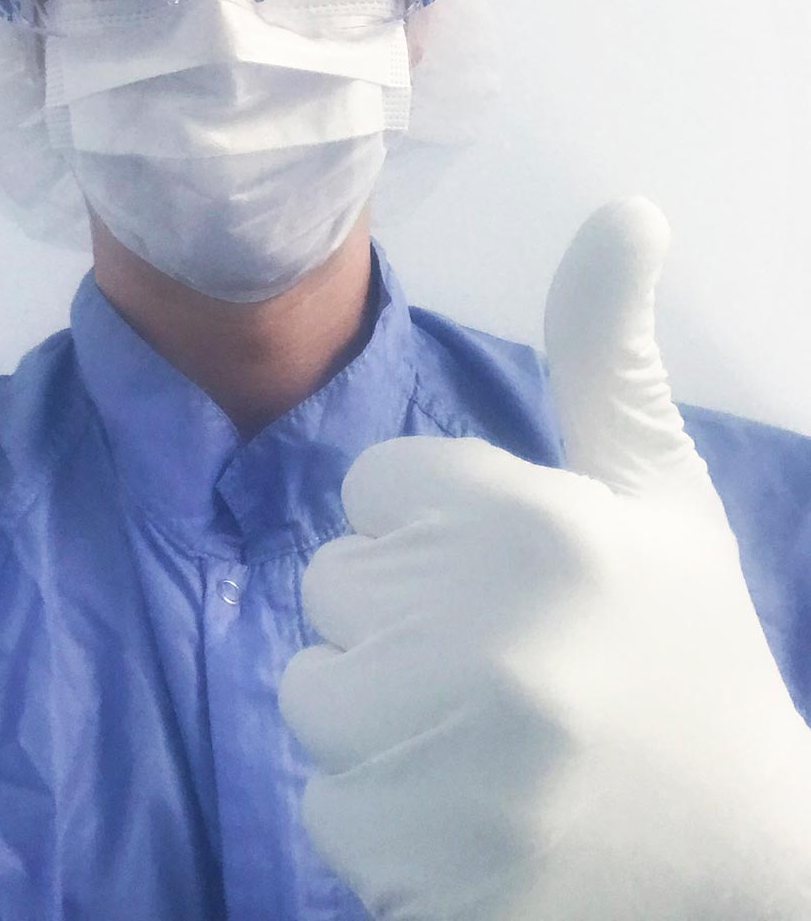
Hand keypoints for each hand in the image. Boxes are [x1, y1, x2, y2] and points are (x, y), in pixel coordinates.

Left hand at [278, 197, 810, 920]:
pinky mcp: (427, 872)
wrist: (745, 864)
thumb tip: (628, 205)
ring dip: (379, 719)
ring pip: (313, 696)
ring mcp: (455, 767)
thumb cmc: (688, 650)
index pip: (373, 488)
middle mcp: (488, 636)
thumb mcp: (659, 491)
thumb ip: (610, 351)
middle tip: (507, 664)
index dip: (433, 532)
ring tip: (486, 740)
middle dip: (399, 619)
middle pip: (332, 587)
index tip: (508, 577)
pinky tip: (476, 818)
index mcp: (539, 525)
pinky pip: (325, 807)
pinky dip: (383, 817)